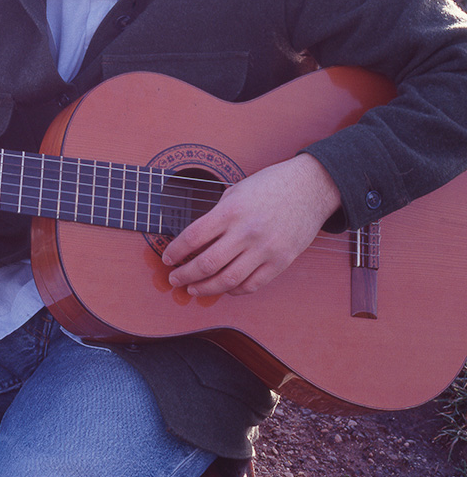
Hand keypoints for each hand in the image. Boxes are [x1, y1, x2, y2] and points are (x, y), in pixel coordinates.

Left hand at [162, 153, 340, 296]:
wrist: (310, 187)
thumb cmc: (269, 185)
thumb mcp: (236, 191)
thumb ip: (217, 215)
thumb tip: (196, 240)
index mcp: (230, 210)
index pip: (193, 237)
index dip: (175, 251)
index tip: (167, 259)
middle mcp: (246, 231)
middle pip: (207, 263)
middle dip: (185, 276)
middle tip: (174, 280)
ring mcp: (265, 249)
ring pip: (228, 280)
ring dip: (205, 288)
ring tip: (193, 289)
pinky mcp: (281, 261)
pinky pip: (252, 285)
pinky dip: (234, 291)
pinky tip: (222, 288)